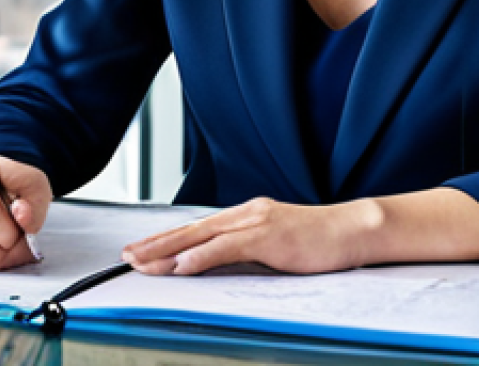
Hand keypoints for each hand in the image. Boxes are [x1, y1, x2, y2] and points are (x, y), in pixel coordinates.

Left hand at [121, 197, 372, 275]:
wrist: (351, 230)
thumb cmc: (319, 242)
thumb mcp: (277, 245)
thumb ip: (250, 250)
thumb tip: (222, 265)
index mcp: (246, 216)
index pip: (197, 228)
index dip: (167, 239)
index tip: (142, 250)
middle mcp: (245, 214)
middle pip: (191, 229)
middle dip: (156, 244)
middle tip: (127, 256)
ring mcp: (255, 221)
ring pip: (201, 236)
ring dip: (168, 251)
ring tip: (142, 262)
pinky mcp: (267, 235)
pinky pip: (226, 247)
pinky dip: (201, 256)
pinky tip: (181, 265)